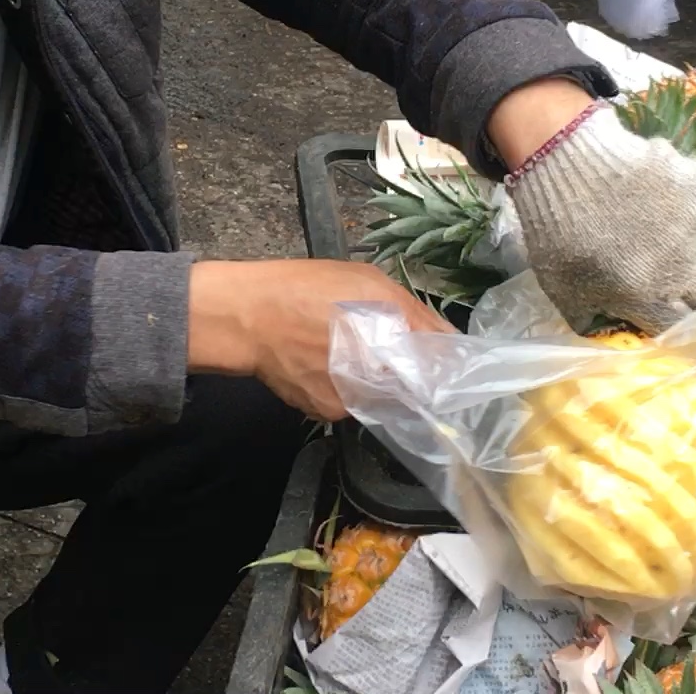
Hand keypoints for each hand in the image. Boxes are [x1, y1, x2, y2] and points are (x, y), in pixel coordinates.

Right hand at [187, 259, 454, 420]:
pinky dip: (342, 386)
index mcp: (392, 347)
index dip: (437, 362)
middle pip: (408, 386)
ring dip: (370, 378)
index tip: (435, 356)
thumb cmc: (307, 289)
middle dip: (402, 369)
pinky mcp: (324, 413)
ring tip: (339, 349)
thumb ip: (414, 312)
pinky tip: (320, 362)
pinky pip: (347, 402)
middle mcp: (375, 383)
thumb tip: (448, 338)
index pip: (435, 371)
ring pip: (376, 395)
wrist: (246, 318)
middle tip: (377, 344)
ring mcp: (349, 402)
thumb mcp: (367, 282)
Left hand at [506, 104, 695, 332]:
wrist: (564, 164)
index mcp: (648, 298)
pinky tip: (686, 213)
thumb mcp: (563, 290)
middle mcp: (682, 268)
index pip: (680, 327)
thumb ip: (590, 319)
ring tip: (675, 241)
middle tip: (673, 277)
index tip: (668, 313)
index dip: (675, 322)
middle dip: (691, 292)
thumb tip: (609, 332)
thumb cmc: (556, 230)